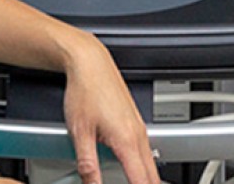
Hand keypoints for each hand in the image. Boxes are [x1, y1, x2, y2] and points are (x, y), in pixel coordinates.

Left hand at [60, 33, 157, 183]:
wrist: (90, 62)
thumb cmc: (85, 89)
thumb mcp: (79, 132)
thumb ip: (88, 165)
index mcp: (126, 140)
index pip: (141, 181)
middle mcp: (138, 134)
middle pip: (153, 175)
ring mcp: (139, 126)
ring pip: (152, 164)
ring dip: (148, 180)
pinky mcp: (135, 121)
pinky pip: (147, 151)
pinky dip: (146, 168)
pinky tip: (136, 172)